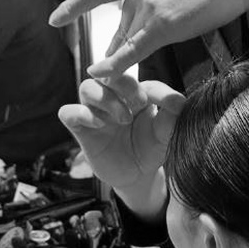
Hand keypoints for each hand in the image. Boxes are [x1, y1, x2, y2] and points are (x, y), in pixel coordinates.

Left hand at [49, 0, 248, 76]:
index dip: (75, 5)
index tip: (57, 18)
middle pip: (119, 21)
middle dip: (113, 42)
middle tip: (103, 61)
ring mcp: (149, 5)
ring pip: (127, 37)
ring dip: (117, 57)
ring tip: (107, 77)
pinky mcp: (165, 24)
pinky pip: (134, 49)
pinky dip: (115, 64)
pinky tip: (100, 74)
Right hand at [58, 75, 184, 191]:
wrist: (138, 176)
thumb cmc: (152, 148)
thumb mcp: (166, 133)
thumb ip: (172, 115)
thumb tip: (181, 101)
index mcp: (134, 92)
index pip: (138, 77)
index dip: (148, 86)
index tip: (162, 102)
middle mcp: (112, 97)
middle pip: (107, 72)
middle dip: (123, 83)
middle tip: (139, 102)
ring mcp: (95, 112)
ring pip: (87, 87)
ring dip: (105, 98)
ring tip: (123, 118)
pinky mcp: (81, 129)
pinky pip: (68, 112)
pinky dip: (81, 113)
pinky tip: (100, 124)